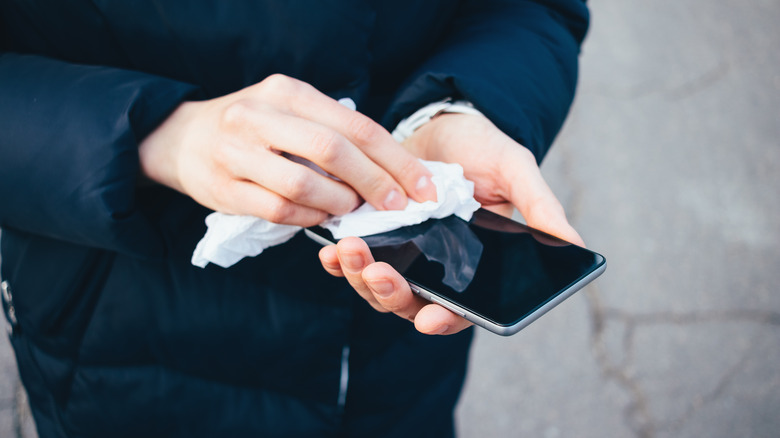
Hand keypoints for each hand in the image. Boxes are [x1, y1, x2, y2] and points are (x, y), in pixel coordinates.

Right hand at [139, 74, 436, 225]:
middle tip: (398, 207)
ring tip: (350, 207)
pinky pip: (279, 210)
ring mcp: (238, 151)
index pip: (356, 125)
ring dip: (339, 202)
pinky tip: (319, 215)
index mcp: (288, 91)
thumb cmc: (254, 127)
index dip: (396, 160)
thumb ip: (334, 131)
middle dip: (376, 183)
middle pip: (333, 151)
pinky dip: (309, 217)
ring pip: (304, 184)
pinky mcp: (224, 187)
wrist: (182, 138)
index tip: (424, 188)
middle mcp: (261, 115)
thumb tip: (393, 171)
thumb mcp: (291, 110)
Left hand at [319, 113, 582, 334]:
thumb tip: (577, 243)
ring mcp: (400, 253)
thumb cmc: (483, 149)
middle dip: (390, 294)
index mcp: (472, 264)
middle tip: (378, 273)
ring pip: (376, 287)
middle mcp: (435, 267)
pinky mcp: (372, 235)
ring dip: (360, 277)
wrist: (441, 122)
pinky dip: (338, 262)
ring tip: (349, 252)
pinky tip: (330, 250)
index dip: (445, 320)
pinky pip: (351, 262)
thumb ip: (539, 206)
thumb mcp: (514, 171)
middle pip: (409, 303)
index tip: (430, 318)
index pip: (460, 308)